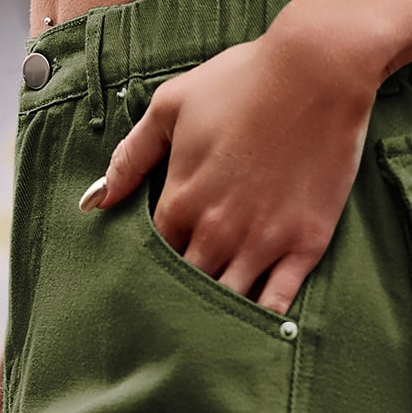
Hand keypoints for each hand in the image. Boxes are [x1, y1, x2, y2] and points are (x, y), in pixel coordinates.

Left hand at [85, 21, 382, 315]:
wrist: (317, 70)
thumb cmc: (243, 81)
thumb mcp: (172, 107)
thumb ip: (130, 157)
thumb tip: (94, 202)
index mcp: (180, 203)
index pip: (152, 260)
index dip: (150, 274)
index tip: (151, 282)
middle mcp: (215, 233)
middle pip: (185, 290)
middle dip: (177, 306)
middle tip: (170, 328)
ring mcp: (260, 244)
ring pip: (227, 304)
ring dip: (214, 323)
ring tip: (207, 342)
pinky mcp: (303, 246)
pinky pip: (277, 304)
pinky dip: (264, 325)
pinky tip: (255, 340)